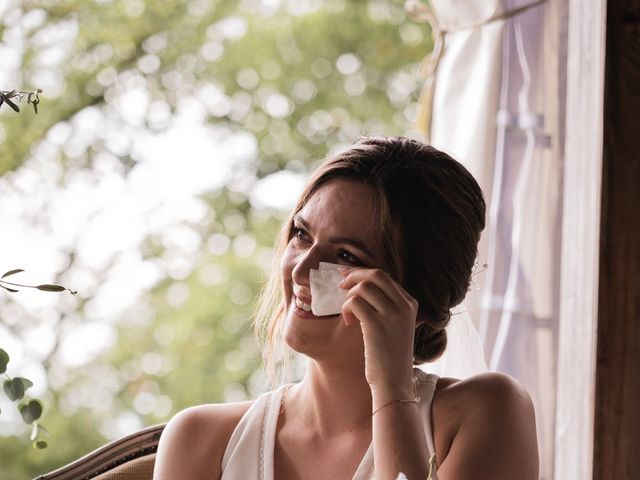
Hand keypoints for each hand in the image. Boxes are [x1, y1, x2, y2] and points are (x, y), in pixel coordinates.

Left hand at [339, 267, 417, 397]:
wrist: (394, 382)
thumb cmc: (389, 356)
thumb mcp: (396, 326)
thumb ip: (386, 306)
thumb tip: (362, 287)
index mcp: (410, 303)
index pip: (384, 276)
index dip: (362, 273)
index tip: (348, 278)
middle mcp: (404, 305)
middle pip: (375, 274)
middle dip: (353, 275)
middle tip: (340, 285)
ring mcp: (392, 314)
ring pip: (363, 286)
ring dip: (348, 296)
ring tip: (348, 312)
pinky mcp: (377, 325)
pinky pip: (355, 302)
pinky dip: (346, 308)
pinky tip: (348, 322)